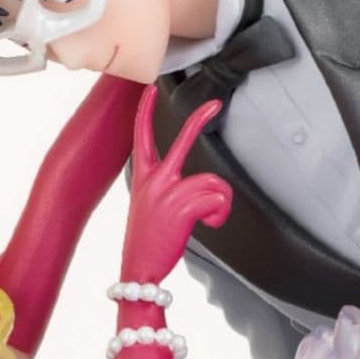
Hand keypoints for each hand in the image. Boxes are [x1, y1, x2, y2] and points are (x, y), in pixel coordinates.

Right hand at [121, 86, 231, 282]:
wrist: (139, 268)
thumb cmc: (146, 239)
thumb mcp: (147, 205)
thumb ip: (165, 187)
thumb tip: (195, 184)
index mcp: (143, 176)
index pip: (141, 135)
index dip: (145, 110)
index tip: (151, 91)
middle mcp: (155, 179)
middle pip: (182, 139)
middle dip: (199, 119)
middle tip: (215, 105)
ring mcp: (168, 191)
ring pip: (212, 180)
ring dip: (219, 202)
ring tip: (208, 216)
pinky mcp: (184, 206)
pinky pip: (217, 199)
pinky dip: (220, 214)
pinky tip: (208, 223)